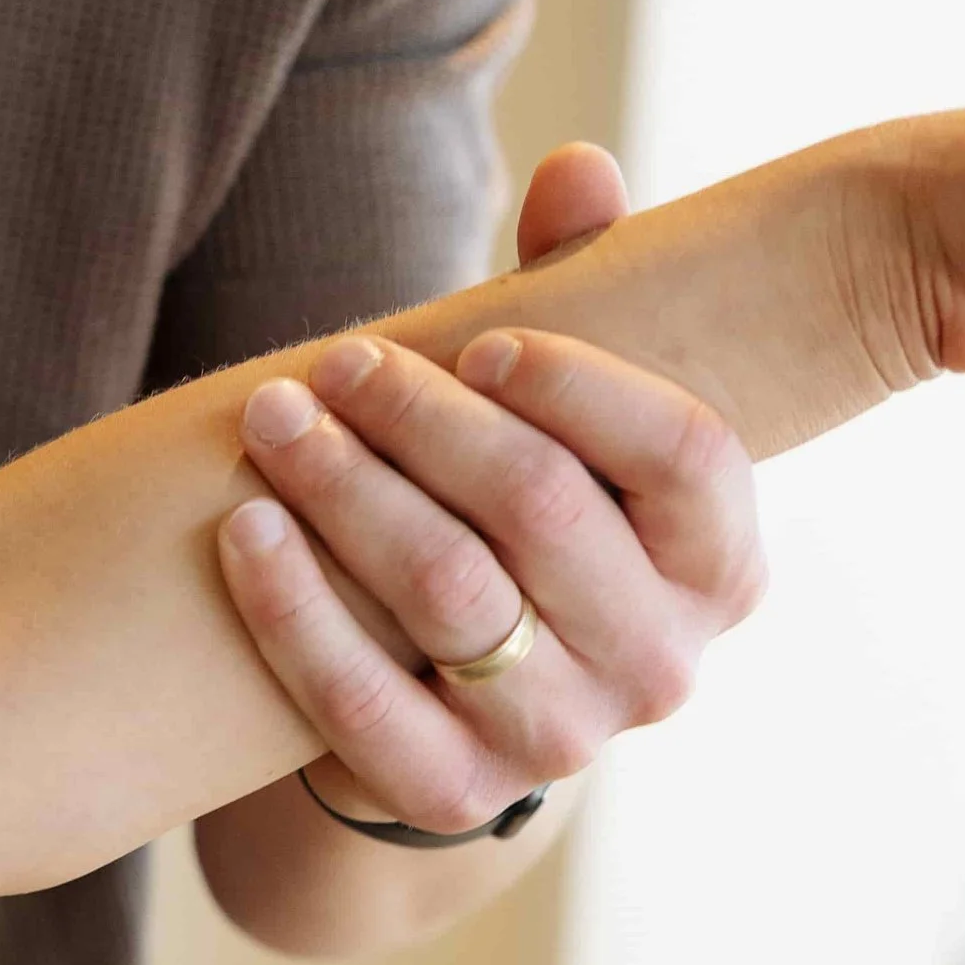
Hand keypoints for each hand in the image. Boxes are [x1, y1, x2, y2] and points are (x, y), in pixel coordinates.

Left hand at [218, 144, 766, 836]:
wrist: (445, 697)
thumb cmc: (516, 509)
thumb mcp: (563, 410)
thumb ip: (580, 287)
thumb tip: (579, 169)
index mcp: (720, 563)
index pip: (685, 456)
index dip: (580, 386)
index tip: (481, 340)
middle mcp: (663, 665)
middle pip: (546, 512)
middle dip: (424, 419)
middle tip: (335, 361)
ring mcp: (564, 743)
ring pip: (451, 596)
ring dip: (348, 493)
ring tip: (271, 420)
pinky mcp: (456, 795)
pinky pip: (362, 705)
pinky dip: (293, 610)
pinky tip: (245, 529)